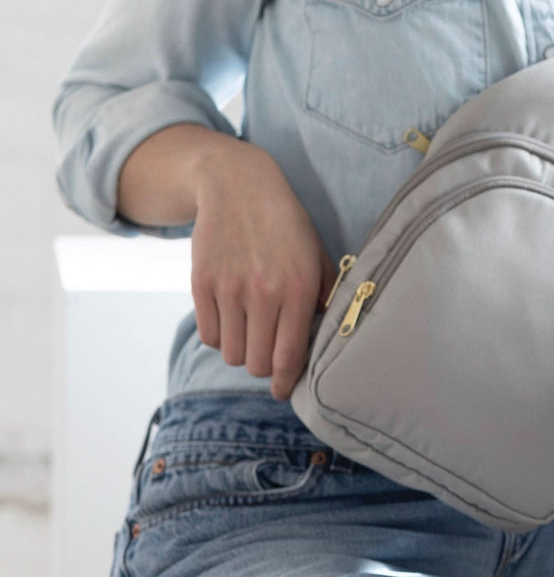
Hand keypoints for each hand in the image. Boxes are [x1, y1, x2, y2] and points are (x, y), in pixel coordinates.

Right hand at [189, 139, 336, 399]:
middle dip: (264, 367)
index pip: (290, 357)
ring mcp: (230, 289)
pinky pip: (209, 335)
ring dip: (242, 350)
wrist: (238, 186)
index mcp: (298, 288)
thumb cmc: (285, 224)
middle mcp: (264, 292)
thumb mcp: (317, 254)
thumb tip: (328, 336)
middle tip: (268, 353)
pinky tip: (232, 317)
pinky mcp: (202, 284)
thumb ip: (324, 295)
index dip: (285, 382)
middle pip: (257, 363)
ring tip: (251, 330)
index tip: (283, 390)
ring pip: (232, 354)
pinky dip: (220, 335)